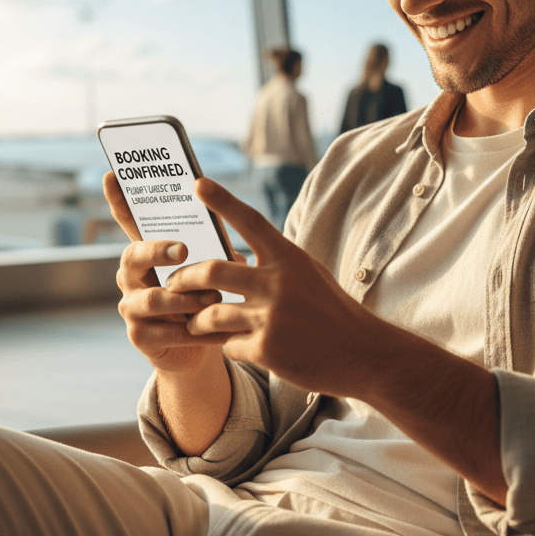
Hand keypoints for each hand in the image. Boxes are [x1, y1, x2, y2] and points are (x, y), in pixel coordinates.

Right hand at [103, 171, 233, 373]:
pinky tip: (209, 330)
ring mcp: (131, 306)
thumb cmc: (206, 294)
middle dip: (157, 250)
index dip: (118, 199)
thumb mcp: (214, 266)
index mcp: (148, 251)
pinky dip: (190, 330)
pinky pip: (162, 331)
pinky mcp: (139, 336)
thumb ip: (216, 250)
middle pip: (132, 256)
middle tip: (184, 249)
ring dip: (184, 298)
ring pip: (151, 299)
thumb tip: (229, 234)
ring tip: (212, 299)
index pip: (129, 221)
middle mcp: (131, 276)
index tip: (112, 174)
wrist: (201, 343)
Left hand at [168, 178, 387, 394]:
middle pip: (211, 272)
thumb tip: (234, 259)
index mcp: (289, 258)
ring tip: (194, 322)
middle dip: (183, 279)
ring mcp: (272, 317)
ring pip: (211, 314)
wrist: (362, 352)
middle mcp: (278, 283)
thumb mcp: (307, 274)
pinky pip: (229, 346)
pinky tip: (240, 347)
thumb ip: (273, 265)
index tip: (198, 183)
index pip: (251, 221)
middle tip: (172, 284)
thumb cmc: (331, 310)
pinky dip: (229, 346)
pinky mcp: (267, 350)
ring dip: (197, 320)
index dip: (223, 201)